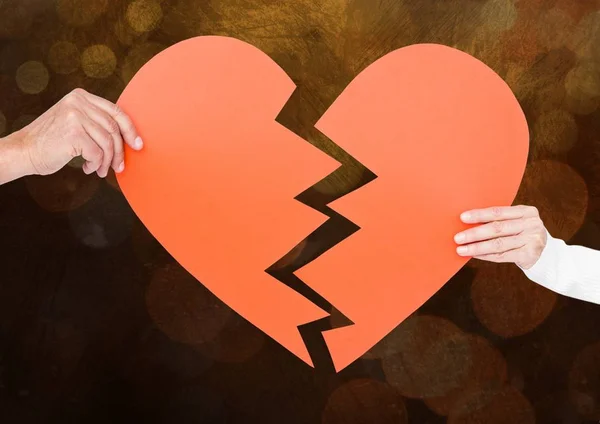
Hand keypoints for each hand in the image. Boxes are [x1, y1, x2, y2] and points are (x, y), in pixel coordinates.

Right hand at [16, 88, 141, 177]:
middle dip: (119, 151)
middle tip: (119, 166)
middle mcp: (78, 102)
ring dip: (106, 161)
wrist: (24, 150)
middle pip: (114, 128)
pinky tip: (87, 168)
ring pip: (107, 142)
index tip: (138, 144)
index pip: (116, 111)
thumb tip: (129, 137)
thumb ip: (96, 122)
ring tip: (99, 169)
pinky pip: (97, 153)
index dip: (130, 129)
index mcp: (81, 96)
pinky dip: (96, 164)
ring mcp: (75, 116)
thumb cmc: (52, 141)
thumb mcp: (75, 122)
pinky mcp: (73, 133)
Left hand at [454, 205, 547, 268]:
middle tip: (458, 237)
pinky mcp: (530, 254)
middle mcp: (531, 224)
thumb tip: (467, 222)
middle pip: (498, 228)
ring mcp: (532, 240)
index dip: (479, 215)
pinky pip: (503, 255)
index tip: (462, 217)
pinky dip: (486, 255)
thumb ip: (498, 220)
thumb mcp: (515, 221)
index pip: (498, 212)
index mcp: (527, 211)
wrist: (543, 252)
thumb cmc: (521, 232)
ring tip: (462, 249)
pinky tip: (474, 255)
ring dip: (477, 247)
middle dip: (475, 233)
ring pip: (498, 244)